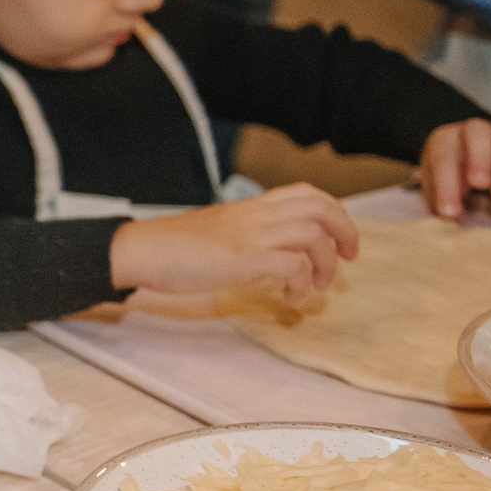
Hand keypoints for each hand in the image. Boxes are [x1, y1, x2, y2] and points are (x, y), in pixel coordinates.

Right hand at [109, 182, 359, 302]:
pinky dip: (302, 284)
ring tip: (315, 286)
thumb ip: (246, 232)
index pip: (307, 193)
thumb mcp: (218, 229)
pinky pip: (293, 266)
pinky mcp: (243, 259)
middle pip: (322, 209)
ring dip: (325, 265)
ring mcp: (251, 235)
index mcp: (251, 206)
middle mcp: (257, 215)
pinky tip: (289, 298)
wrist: (142, 249)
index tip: (340, 240)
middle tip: (347, 259)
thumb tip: (268, 249)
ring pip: (314, 236)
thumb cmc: (173, 245)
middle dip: (345, 233)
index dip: (335, 213)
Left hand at [419, 119, 490, 217]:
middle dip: (480, 160)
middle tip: (481, 186)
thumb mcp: (437, 186)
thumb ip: (440, 201)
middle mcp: (474, 131)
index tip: (451, 213)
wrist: (470, 158)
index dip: (446, 187)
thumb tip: (448, 222)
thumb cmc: (451, 176)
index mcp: (445, 141)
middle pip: (478, 132)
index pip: (443, 158)